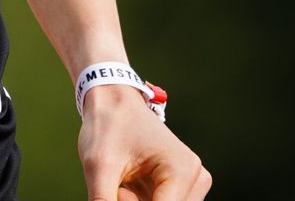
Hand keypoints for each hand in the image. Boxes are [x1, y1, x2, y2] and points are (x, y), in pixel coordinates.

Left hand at [79, 85, 210, 200]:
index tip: (118, 193)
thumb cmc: (107, 127)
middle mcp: (196, 179)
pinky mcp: (183, 191)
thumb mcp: (98, 166)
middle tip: (119, 187)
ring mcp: (192, 186)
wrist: (113, 102)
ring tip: (122, 183)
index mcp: (183, 170)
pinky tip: (128, 186)